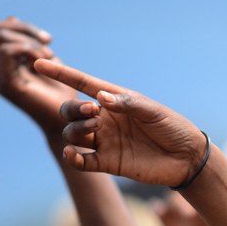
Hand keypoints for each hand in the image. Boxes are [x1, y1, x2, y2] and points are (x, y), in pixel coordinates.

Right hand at [0, 0, 75, 132]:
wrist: (70, 122)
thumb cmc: (63, 93)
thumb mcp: (46, 59)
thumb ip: (28, 41)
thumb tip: (11, 17)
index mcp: (3, 63)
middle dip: (23, 27)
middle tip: (49, 40)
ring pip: (0, 36)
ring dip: (29, 40)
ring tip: (49, 55)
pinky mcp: (4, 84)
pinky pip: (8, 50)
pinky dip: (29, 49)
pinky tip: (43, 61)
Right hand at [34, 59, 208, 186]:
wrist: (186, 158)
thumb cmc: (173, 128)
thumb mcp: (153, 111)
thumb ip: (127, 103)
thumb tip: (100, 98)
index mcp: (114, 100)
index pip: (83, 84)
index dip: (61, 73)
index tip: (40, 63)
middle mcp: (105, 120)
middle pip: (71, 111)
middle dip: (73, 109)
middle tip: (93, 111)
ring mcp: (105, 141)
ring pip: (73, 134)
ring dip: (76, 129)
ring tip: (95, 128)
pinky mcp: (108, 163)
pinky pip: (82, 161)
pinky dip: (73, 157)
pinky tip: (72, 153)